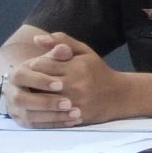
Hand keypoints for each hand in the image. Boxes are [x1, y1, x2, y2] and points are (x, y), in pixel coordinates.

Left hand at [7, 33, 132, 126]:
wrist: (118, 95)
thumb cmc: (97, 71)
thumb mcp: (83, 51)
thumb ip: (61, 41)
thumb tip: (36, 38)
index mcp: (76, 66)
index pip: (40, 64)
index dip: (35, 66)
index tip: (37, 67)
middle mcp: (76, 83)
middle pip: (39, 83)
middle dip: (33, 82)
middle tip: (32, 82)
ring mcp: (76, 100)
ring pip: (43, 100)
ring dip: (36, 97)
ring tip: (37, 93)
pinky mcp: (76, 114)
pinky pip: (52, 113)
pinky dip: (45, 110)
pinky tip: (45, 106)